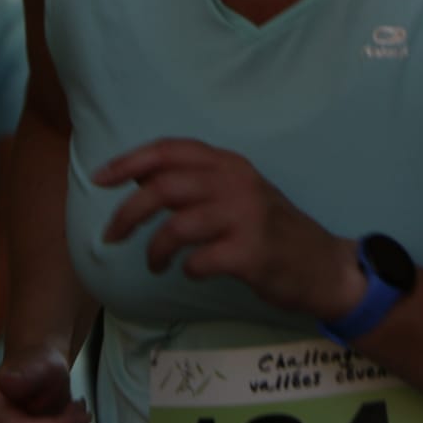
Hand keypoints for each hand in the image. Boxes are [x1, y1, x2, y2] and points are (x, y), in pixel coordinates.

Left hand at [93, 139, 365, 320]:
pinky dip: (188, 270)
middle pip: (164, 186)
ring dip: (156, 249)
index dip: (129, 161)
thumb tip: (136, 173)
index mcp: (229, 164)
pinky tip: (194, 273)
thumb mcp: (234, 194)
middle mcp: (237, 183)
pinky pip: (200, 261)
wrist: (322, 266)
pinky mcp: (252, 253)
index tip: (100, 179)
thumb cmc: (270, 230)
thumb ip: (192, 182)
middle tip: (111, 237)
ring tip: (155, 265)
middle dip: (128, 213)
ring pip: (177, 226)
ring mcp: (246, 217)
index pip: (170, 150)